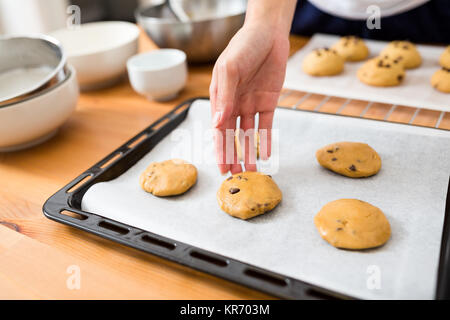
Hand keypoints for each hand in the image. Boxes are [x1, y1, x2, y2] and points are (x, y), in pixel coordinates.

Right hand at [209, 24, 289, 173]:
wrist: (269, 33)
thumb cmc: (243, 46)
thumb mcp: (230, 69)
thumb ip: (225, 96)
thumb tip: (217, 123)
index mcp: (220, 98)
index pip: (219, 130)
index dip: (220, 150)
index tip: (222, 168)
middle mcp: (234, 104)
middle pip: (233, 136)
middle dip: (233, 156)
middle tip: (236, 177)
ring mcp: (251, 104)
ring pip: (249, 134)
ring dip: (249, 152)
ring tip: (252, 171)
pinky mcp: (268, 102)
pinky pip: (266, 125)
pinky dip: (266, 139)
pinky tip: (266, 154)